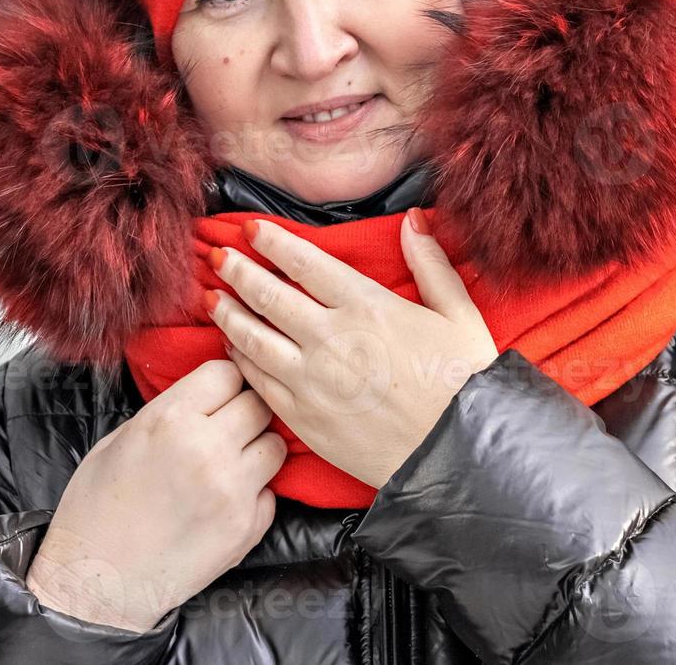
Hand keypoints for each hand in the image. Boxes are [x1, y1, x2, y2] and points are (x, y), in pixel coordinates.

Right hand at [26, 359, 285, 631]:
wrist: (98, 581)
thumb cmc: (96, 509)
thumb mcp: (121, 439)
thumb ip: (169, 411)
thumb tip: (205, 396)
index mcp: (170, 420)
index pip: (227, 373)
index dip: (222, 382)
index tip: (215, 395)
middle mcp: (209, 449)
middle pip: (258, 405)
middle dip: (244, 411)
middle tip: (226, 428)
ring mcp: (234, 490)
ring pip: (275, 445)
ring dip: (257, 449)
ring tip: (230, 463)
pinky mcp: (248, 526)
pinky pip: (271, 491)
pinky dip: (255, 492)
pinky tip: (226, 501)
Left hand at [205, 208, 498, 489]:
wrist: (457, 454)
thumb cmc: (463, 383)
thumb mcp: (459, 314)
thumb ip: (431, 264)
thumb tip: (414, 220)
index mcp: (366, 307)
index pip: (306, 263)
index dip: (274, 242)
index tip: (252, 230)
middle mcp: (330, 338)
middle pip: (269, 296)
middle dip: (238, 271)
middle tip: (219, 258)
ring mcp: (311, 380)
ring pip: (254, 338)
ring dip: (229, 314)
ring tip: (212, 298)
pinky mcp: (303, 417)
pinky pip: (259, 381)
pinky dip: (240, 360)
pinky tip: (232, 348)